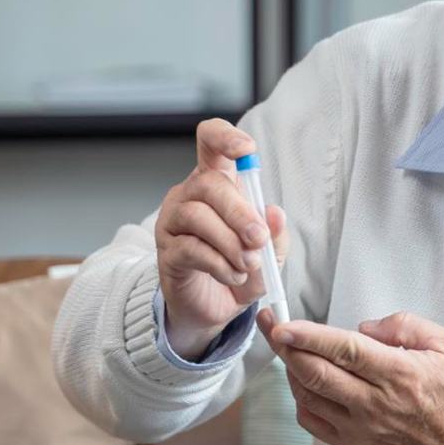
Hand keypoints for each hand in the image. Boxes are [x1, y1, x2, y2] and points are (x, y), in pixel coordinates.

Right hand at [156, 118, 290, 358]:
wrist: (217, 307)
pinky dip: (219, 264)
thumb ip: (275, 233)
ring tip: (249, 264)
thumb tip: (276, 214)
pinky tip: (233, 276)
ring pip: (197, 216)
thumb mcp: (268, 251)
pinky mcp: (167, 251)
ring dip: (230, 242)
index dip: (224, 137)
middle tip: (258, 239)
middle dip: (240, 212)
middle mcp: (190, 195)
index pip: (210, 142)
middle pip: (209, 184)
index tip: (246, 149)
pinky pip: (190, 249)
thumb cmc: (240, 267)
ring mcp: (173, 221)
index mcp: (217, 182)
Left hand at [255, 309, 443, 444]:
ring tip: (288, 347)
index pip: (345, 351)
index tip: (283, 323)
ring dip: (291, 369)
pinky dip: (300, 399)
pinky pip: (313, 422)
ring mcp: (362, 430)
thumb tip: (363, 327)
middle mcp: (376, 405)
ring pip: (308, 397)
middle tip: (269, 323)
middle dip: (285, 346)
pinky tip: (304, 381)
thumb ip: (406, 326)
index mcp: (401, 375)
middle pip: (316, 373)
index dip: (309, 336)